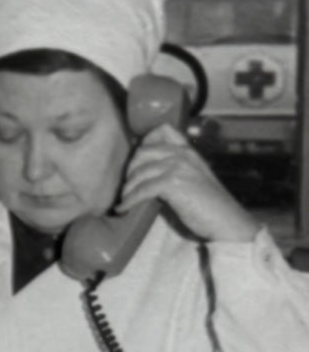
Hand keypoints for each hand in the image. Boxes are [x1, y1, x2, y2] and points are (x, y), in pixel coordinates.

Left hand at [117, 124, 259, 243]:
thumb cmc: (210, 205)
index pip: (163, 130)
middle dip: (130, 169)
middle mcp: (183, 155)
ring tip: (124, 199)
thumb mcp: (193, 179)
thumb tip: (147, 175)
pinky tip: (124, 208)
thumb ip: (175, 171)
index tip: (136, 160)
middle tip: (127, 185)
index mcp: (188, 152)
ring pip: (139, 172)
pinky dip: (129, 200)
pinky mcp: (173, 183)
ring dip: (127, 188)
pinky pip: (142, 190)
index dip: (145, 140)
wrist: (227, 221)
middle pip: (143, 152)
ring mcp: (178, 167)